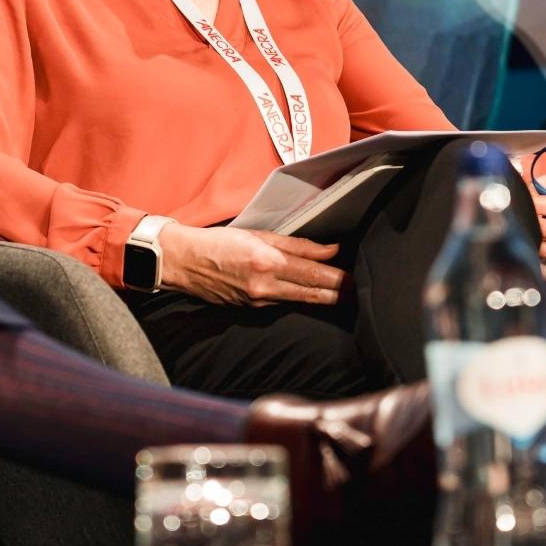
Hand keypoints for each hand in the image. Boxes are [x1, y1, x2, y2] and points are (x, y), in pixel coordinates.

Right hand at [157, 223, 344, 306]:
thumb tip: (330, 250)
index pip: (312, 274)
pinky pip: (282, 304)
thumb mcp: (259, 236)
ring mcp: (258, 301)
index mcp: (267, 262)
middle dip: (338, 295)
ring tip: (344, 296)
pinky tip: (311, 296)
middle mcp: (264, 286)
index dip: (338, 279)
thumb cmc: (219, 243)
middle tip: (360, 295)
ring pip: (299, 301)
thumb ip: (297, 244)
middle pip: (311, 294)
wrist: (185, 263)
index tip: (356, 280)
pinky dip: (299, 299)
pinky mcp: (251, 309)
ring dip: (323, 299)